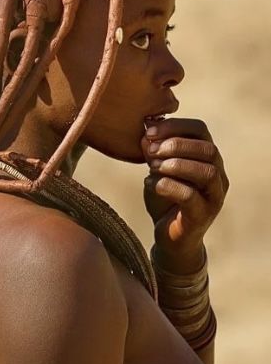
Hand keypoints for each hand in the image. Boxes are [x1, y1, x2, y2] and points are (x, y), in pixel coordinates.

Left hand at [141, 118, 228, 271]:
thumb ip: (154, 152)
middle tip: (151, 150)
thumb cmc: (166, 197)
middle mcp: (218, 174)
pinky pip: (191, 197)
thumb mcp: (157, 169)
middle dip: (176, 145)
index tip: (149, 131)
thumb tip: (146, 134)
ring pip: (207, 172)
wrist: (170, 237)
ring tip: (152, 166)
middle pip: (208, 149)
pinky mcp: (202, 216)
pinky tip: (151, 184)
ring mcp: (214, 197)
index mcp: (207, 157)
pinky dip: (169, 186)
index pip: (200, 129)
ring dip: (176, 164)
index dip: (175, 126)